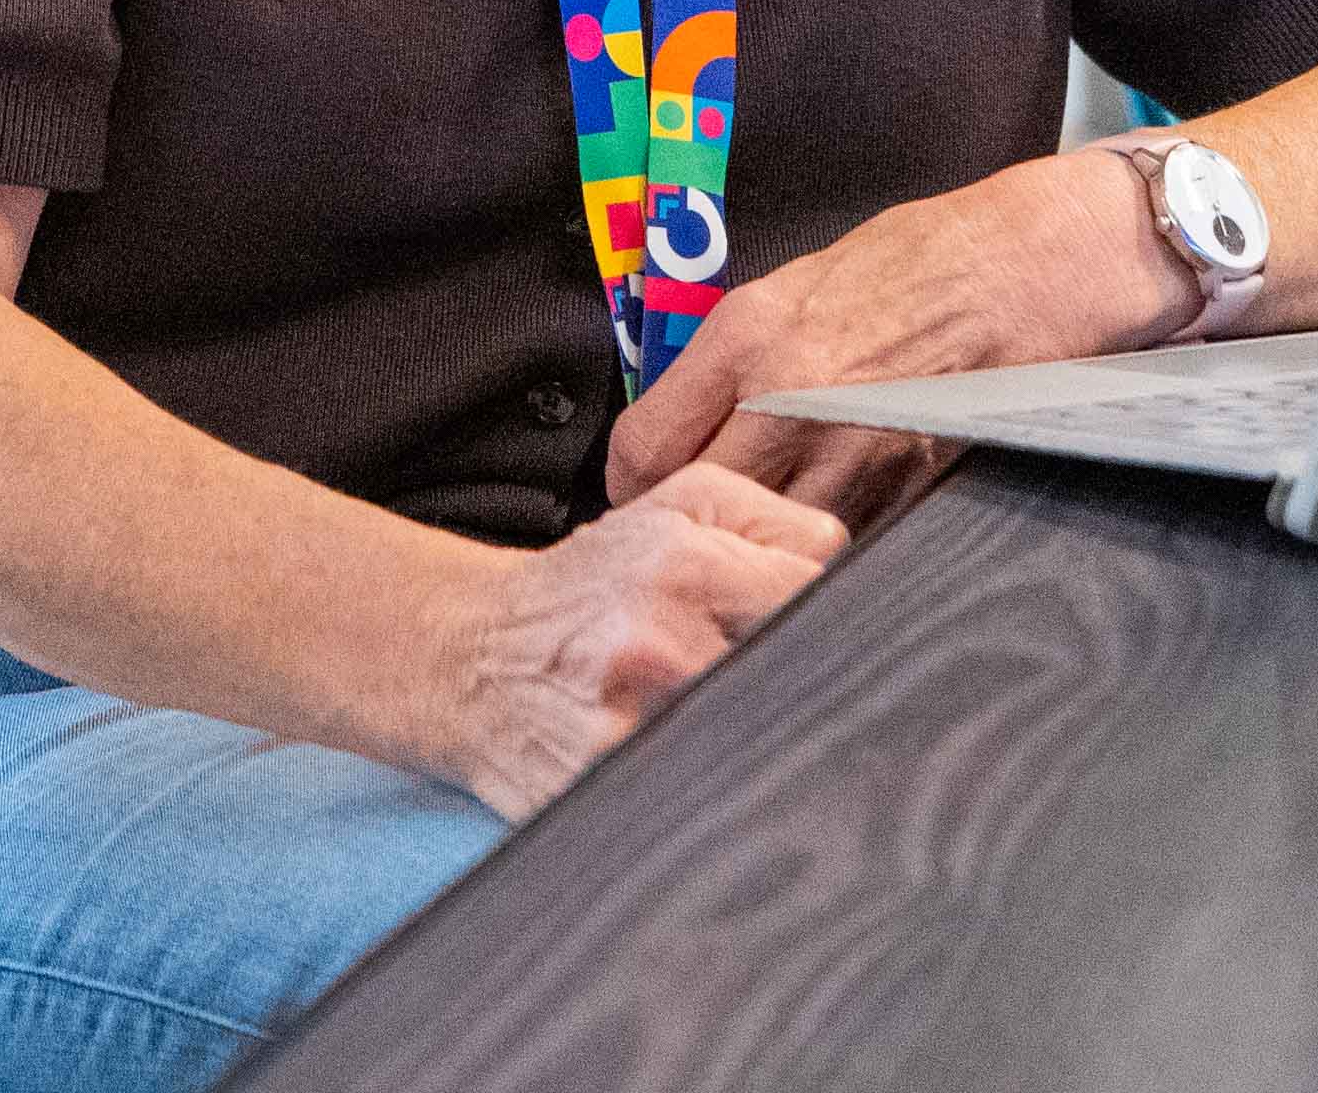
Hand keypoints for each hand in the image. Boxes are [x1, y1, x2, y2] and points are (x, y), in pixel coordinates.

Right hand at [410, 464, 849, 821]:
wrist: (471, 655)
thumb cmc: (588, 584)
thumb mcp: (672, 507)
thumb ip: (771, 520)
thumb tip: (846, 565)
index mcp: (682, 568)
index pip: (820, 599)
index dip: (839, 622)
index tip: (830, 639)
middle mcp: (659, 648)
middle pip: (797, 686)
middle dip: (804, 693)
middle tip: (791, 696)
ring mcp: (632, 731)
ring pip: (759, 755)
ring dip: (767, 751)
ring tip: (746, 736)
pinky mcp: (605, 796)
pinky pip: (702, 811)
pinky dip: (720, 802)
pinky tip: (708, 784)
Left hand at [605, 151, 1184, 504]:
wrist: (1019, 267)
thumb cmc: (907, 269)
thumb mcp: (789, 293)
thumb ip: (725, 367)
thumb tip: (673, 439)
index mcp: (746, 339)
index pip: (642, 450)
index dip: (631, 490)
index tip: (644, 501)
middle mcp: (789, 398)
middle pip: (695, 508)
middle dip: (687, 529)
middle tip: (691, 540)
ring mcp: (853, 450)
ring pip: (768, 544)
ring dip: (758, 555)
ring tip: (757, 554)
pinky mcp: (910, 487)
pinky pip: (842, 548)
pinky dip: (824, 558)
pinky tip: (823, 546)